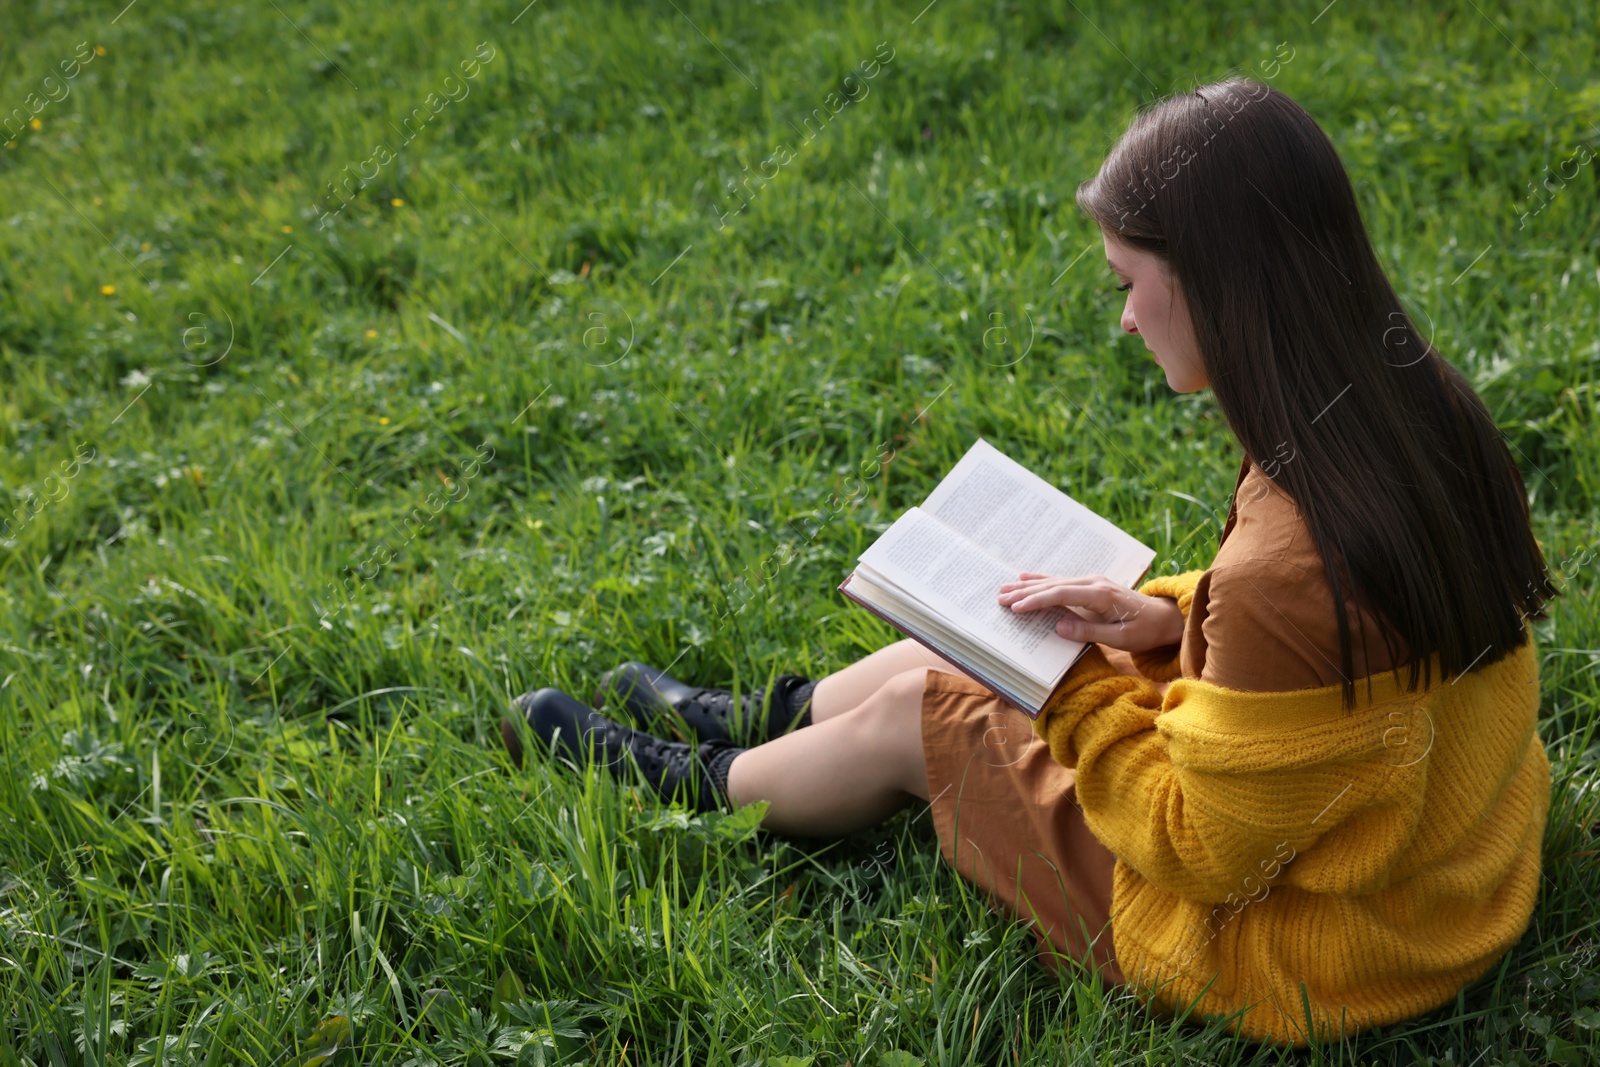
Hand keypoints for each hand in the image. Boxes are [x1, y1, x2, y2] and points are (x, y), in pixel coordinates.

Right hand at [996, 571, 1184, 652]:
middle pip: (1053, 585)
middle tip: (1000, 598)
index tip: (1016, 607)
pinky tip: (1026, 577)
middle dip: (1025, 592)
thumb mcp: (1121, 639)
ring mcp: (1092, 582)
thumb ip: (1089, 632)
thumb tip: (1058, 627)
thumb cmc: (1145, 630)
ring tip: (1004, 588)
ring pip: (1054, 582)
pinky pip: (1062, 582)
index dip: (1037, 601)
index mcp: (1101, 596)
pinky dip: (1042, 580)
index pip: (1062, 595)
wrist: (1164, 617)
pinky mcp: (1091, 585)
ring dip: (1028, 585)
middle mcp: (1094, 583)